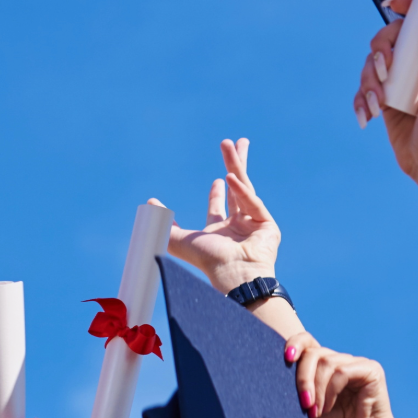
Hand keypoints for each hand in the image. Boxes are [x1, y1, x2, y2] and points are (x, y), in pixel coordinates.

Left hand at [167, 139, 279, 291]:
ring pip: (246, 187)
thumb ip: (164, 223)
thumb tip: (149, 204)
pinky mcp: (267, 225)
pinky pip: (252, 202)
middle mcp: (238, 226)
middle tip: (234, 142)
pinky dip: (241, 191)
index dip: (218, 191)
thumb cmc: (207, 262)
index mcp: (220, 232)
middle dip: (235, 164)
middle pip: (237, 187)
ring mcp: (255, 225)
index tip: (217, 179)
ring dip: (238, 164)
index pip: (220, 206)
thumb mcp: (179, 240)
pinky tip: (229, 178)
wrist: (233, 274)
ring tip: (234, 142)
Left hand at [288, 339, 402, 417]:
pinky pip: (342, 372)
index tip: (286, 359)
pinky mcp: (371, 370)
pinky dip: (330, 391)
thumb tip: (264, 378)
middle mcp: (340, 361)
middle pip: (313, 352)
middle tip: (303, 404)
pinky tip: (328, 409)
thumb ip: (292, 392)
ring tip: (315, 413)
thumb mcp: (305, 410)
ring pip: (326, 362)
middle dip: (302, 378)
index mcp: (323, 368)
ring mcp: (356, 364)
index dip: (295, 344)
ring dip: (316, 389)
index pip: (307, 342)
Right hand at [373, 12, 417, 182]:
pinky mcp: (385, 96)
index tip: (394, 5)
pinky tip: (367, 115)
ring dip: (368, 82)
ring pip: (371, 63)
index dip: (409, 5)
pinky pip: (363, 88)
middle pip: (388, 37)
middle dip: (379, 52)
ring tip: (378, 103)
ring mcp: (401, 79)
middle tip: (383, 70)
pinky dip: (360, 100)